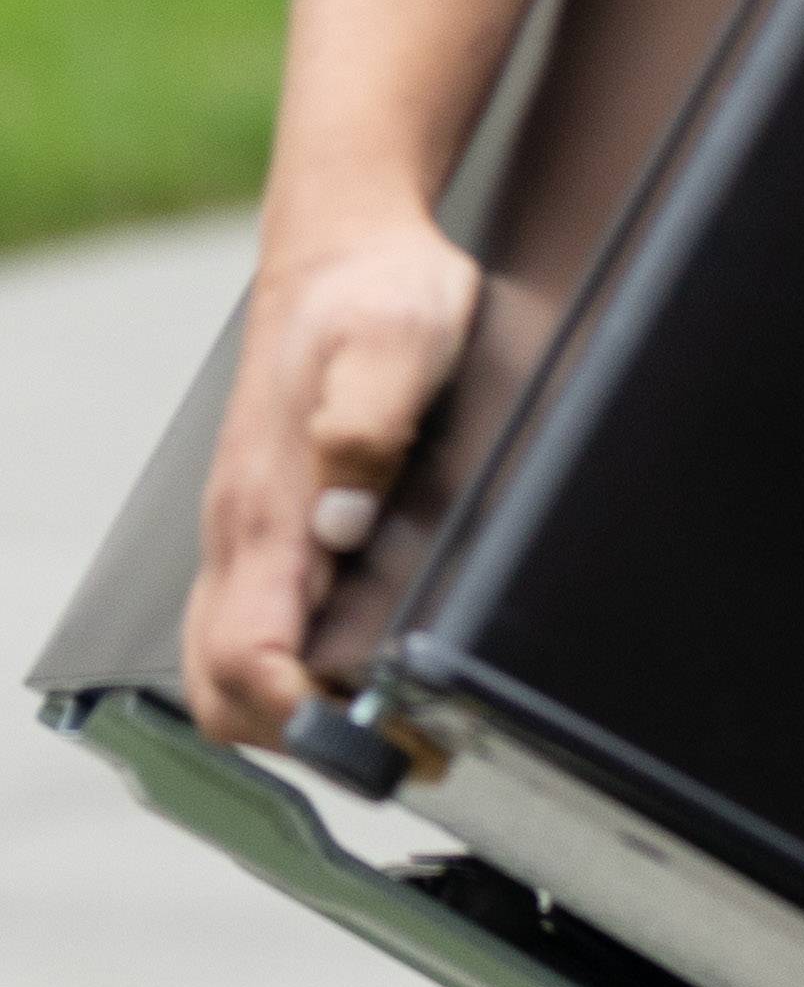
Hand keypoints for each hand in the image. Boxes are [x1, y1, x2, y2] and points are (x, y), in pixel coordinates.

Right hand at [183, 214, 478, 745]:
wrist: (344, 243)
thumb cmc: (375, 290)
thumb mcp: (400, 339)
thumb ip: (369, 424)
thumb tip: (345, 517)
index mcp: (266, 505)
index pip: (246, 659)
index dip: (299, 717)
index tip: (364, 735)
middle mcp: (241, 532)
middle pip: (220, 689)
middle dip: (288, 739)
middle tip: (379, 744)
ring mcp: (247, 532)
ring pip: (226, 664)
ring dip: (284, 711)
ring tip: (373, 719)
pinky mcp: (266, 523)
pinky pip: (250, 626)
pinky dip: (283, 671)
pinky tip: (348, 666)